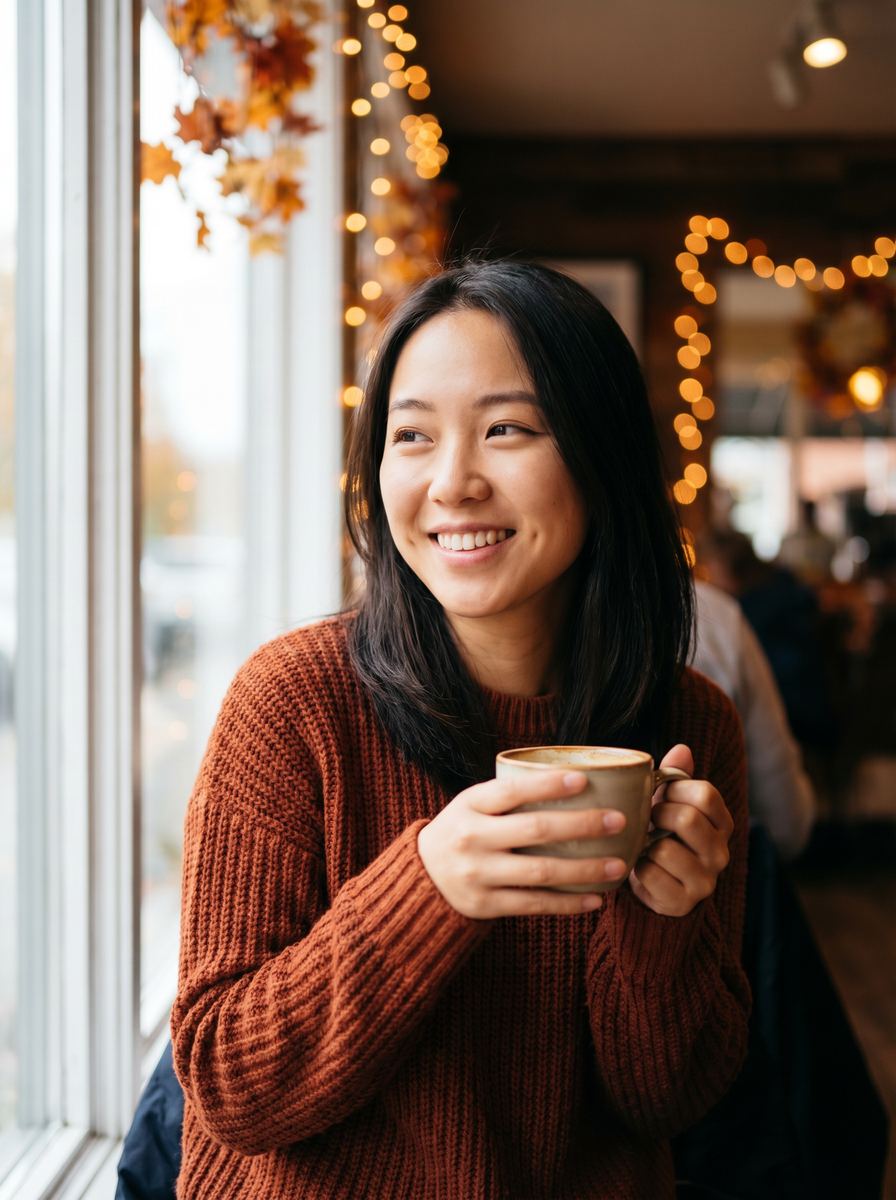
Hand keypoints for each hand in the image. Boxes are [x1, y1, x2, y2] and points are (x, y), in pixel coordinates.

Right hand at [417, 771, 629, 918]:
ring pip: (540, 871)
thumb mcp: (473, 805)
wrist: (421, 876)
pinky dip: (568, 902)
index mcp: (470, 805)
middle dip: (582, 825)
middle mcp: (472, 838)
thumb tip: (577, 783)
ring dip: (585, 868)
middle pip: (535, 830)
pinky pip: (534, 904)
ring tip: (619, 864)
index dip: (548, 785)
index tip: (584, 780)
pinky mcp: (485, 905)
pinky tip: (596, 898)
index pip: (512, 791)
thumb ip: (510, 797)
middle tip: (618, 820)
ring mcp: (478, 874)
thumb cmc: (463, 830)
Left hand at [628, 744, 733, 917]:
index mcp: (722, 823)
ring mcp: (705, 880)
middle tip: (648, 819)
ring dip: (644, 844)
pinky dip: (638, 868)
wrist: (655, 883)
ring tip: (644, 845)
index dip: (675, 789)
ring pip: (665, 849)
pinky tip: (641, 868)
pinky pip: (650, 874)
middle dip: (657, 814)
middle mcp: (720, 852)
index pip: (705, 794)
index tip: (661, 794)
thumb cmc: (661, 833)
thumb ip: (676, 776)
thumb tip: (682, 749)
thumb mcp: (669, 802)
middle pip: (687, 818)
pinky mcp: (683, 902)